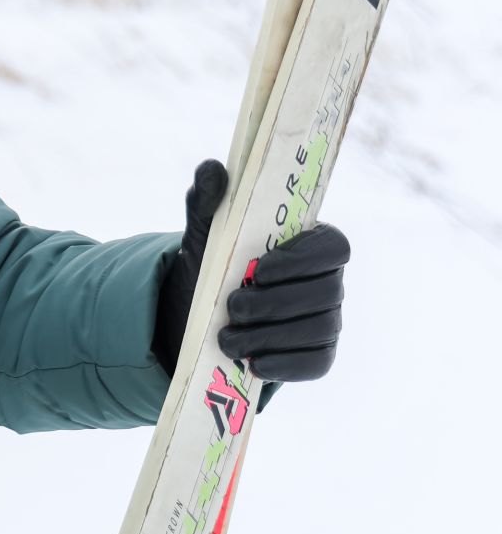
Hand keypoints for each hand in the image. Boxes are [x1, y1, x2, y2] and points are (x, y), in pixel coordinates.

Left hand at [153, 160, 349, 382]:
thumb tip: (212, 168)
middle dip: (276, 303)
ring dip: (270, 335)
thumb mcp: (203, 234)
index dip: (303, 259)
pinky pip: (316, 363)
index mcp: (311, 244)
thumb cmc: (213, 264)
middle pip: (326, 293)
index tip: (260, 268)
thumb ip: (206, 201)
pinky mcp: (318, 355)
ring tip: (227, 339)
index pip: (335, 246)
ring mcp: (328, 320)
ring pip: (317, 329)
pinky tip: (253, 364)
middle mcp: (329, 282)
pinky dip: (285, 365)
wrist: (199, 312)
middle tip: (233, 307)